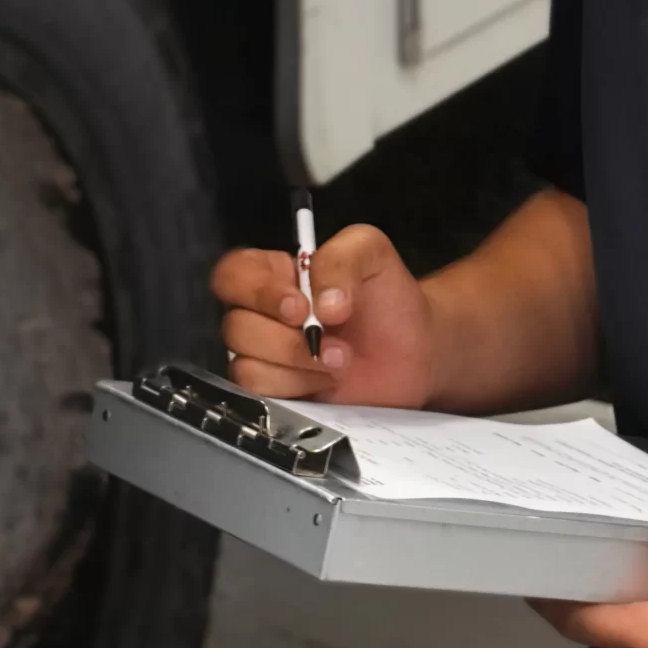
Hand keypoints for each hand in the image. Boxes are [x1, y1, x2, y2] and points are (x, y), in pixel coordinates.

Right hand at [211, 224, 436, 407]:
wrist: (415, 350)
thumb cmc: (388, 296)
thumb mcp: (370, 252)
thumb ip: (340, 259)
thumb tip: (321, 304)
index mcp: (274, 273)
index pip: (232, 274)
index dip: (256, 292)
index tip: (299, 307)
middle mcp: (263, 314)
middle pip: (235, 325)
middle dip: (286, 339)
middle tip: (327, 338)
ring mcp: (266, 356)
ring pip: (243, 364)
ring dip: (296, 365)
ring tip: (339, 360)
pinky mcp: (277, 393)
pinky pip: (259, 395)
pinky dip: (297, 387)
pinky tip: (328, 379)